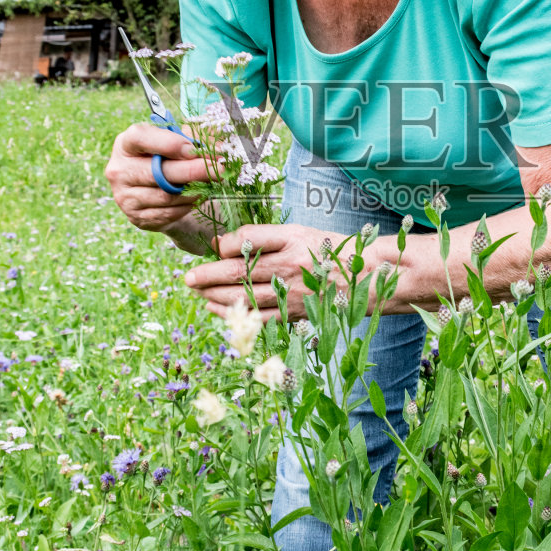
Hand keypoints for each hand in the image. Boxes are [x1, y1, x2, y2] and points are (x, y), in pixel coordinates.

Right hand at [104, 122, 215, 245]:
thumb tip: (218, 147)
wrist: (153, 190)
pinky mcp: (136, 216)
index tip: (193, 149)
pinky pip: (168, 213)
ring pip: (166, 195)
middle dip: (193, 170)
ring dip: (194, 190)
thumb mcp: (175, 142)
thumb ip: (193, 139)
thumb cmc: (165, 159)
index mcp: (125, 144)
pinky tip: (199, 197)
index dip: (168, 143)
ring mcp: (125, 196)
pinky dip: (188, 205)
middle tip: (219, 169)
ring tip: (213, 183)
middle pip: (157, 172)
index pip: (140, 138)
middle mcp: (119, 170)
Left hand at [183, 224, 347, 319]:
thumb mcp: (298, 232)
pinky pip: (257, 317)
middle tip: (188, 277)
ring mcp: (292, 293)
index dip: (226, 244)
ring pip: (244, 296)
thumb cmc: (325, 250)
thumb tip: (219, 244)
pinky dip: (233, 314)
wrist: (363, 278)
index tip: (215, 246)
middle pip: (241, 271)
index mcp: (293, 239)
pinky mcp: (293, 313)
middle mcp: (291, 266)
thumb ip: (261, 236)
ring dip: (215, 296)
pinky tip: (216, 309)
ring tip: (197, 292)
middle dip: (208, 275)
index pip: (250, 239)